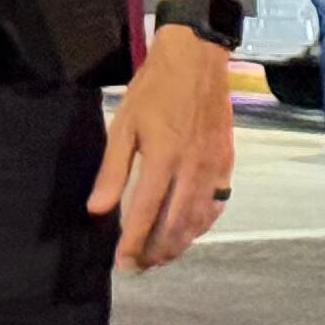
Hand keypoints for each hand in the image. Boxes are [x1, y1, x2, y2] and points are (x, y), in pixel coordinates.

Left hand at [88, 25, 234, 272]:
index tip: (122, 263)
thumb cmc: (154, 89)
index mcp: (163, 159)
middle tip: (139, 267)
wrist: (196, 58)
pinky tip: (190, 232)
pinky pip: (217, 204)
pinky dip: (203, 224)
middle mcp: (191, 169)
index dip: (133, 243)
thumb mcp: (124, 125)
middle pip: (175, 226)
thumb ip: (112, 171)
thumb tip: (97, 210)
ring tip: (160, 256)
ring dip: (179, 244)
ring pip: (198, 220)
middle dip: (155, 252)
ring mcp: (213, 167)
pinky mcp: (227, 162)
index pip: (146, 214)